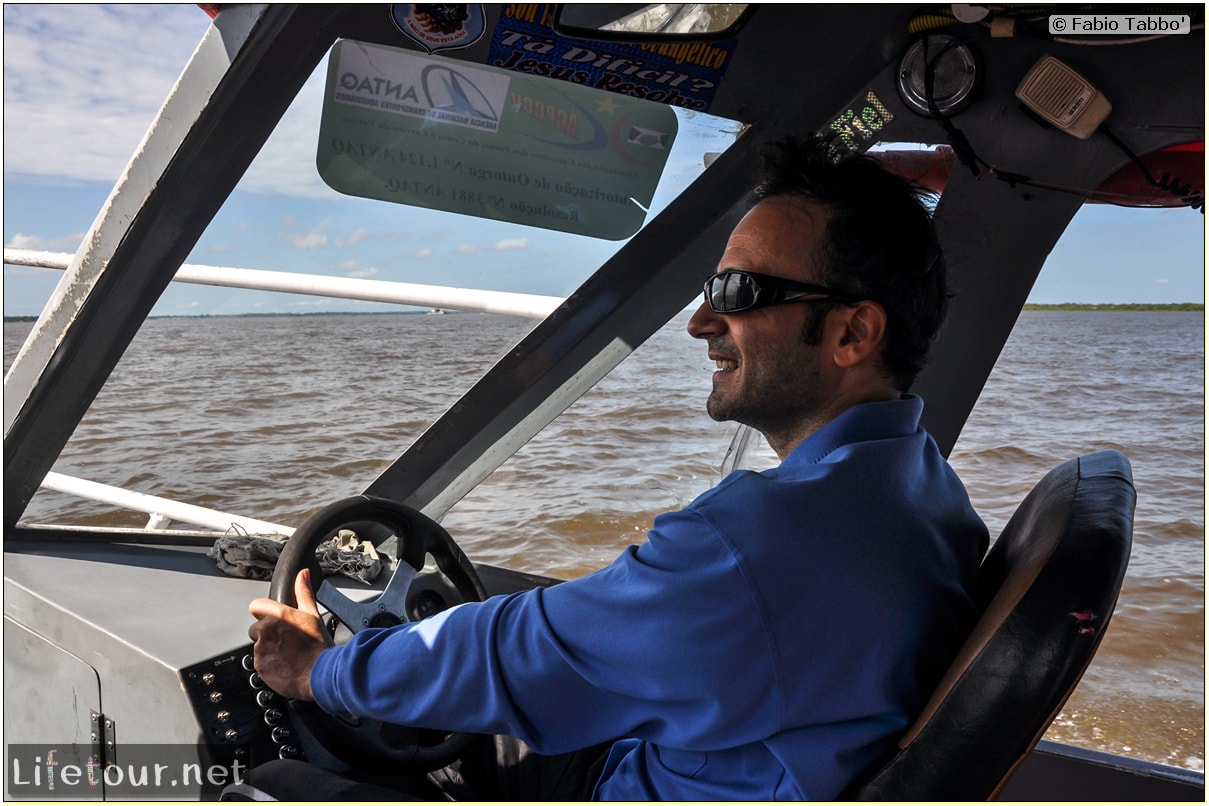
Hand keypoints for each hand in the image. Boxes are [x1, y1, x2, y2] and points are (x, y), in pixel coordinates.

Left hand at [248, 568, 332, 700]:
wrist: (320, 674)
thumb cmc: (318, 646)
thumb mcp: (313, 615)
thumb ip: (304, 592)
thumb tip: (302, 574)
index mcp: (278, 615)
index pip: (256, 606)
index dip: (265, 612)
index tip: (273, 620)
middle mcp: (265, 631)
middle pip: (257, 628)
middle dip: (268, 633)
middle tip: (286, 640)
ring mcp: (260, 650)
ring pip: (259, 645)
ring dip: (269, 648)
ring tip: (288, 653)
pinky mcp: (259, 666)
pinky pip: (260, 662)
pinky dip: (269, 663)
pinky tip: (284, 664)